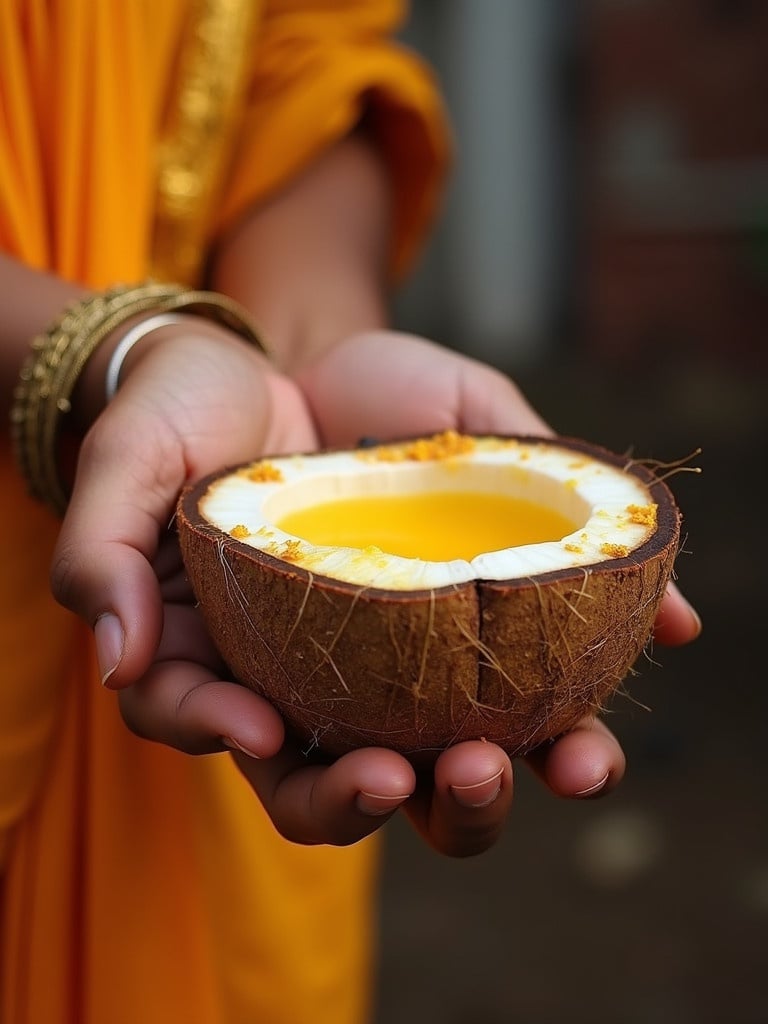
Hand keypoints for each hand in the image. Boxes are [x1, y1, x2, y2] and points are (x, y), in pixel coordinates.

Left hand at [284, 329, 701, 853]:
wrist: (297, 357)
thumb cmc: (405, 404)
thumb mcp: (500, 443)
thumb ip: (577, 524)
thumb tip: (682, 624)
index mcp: (475, 657)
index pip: (532, 741)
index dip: (566, 765)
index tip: (582, 758)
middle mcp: (396, 689)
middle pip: (439, 795)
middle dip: (469, 808)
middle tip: (478, 767)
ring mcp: (311, 683)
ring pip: (334, 796)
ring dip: (362, 806)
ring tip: (387, 774)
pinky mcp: (230, 660)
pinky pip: (234, 727)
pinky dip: (255, 743)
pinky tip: (266, 727)